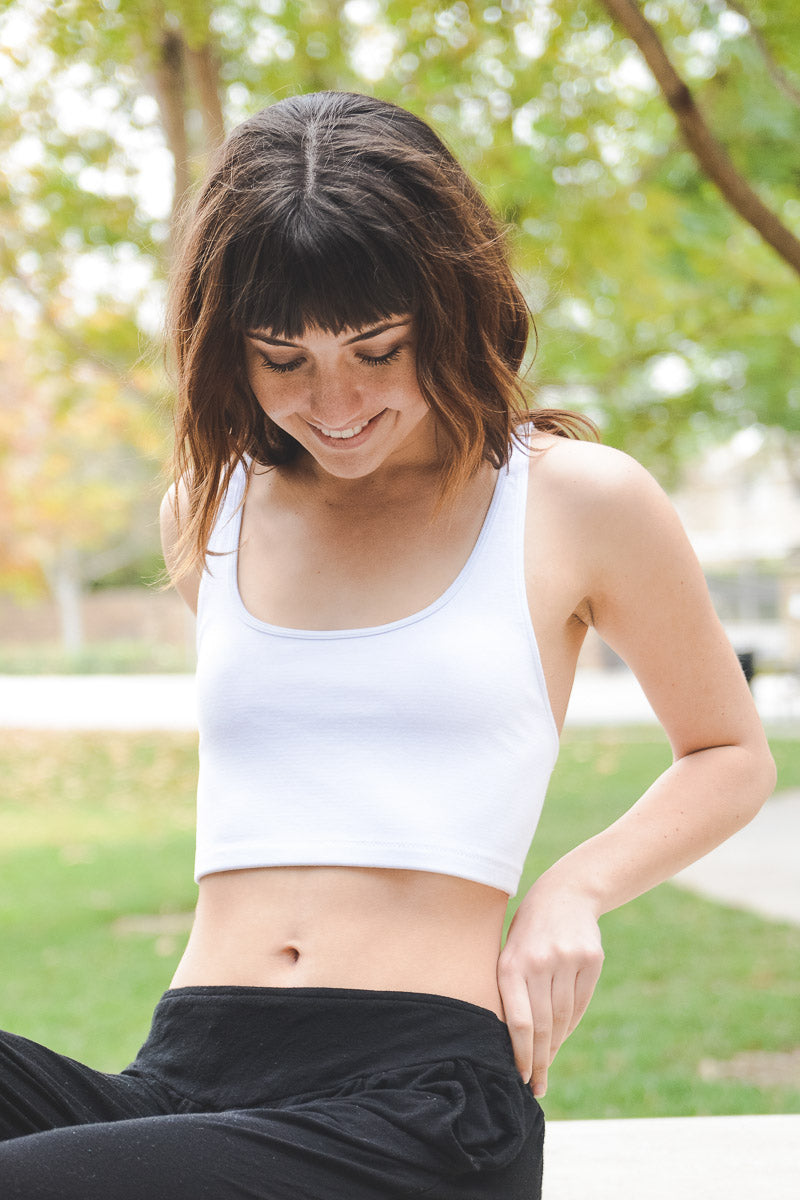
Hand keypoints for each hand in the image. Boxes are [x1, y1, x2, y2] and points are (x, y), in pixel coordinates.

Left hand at [496, 879, 603, 1097]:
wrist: (565, 893)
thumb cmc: (528, 931)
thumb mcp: (509, 952)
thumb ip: (510, 990)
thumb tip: (514, 1043)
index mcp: (512, 963)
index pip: (519, 1022)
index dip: (520, 1055)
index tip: (519, 1078)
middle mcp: (541, 963)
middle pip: (542, 1026)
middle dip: (538, 1061)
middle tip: (534, 1086)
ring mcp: (568, 961)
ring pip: (562, 1018)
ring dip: (554, 1048)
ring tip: (545, 1069)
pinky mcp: (591, 960)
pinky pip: (580, 1004)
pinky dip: (569, 1027)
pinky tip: (559, 1041)